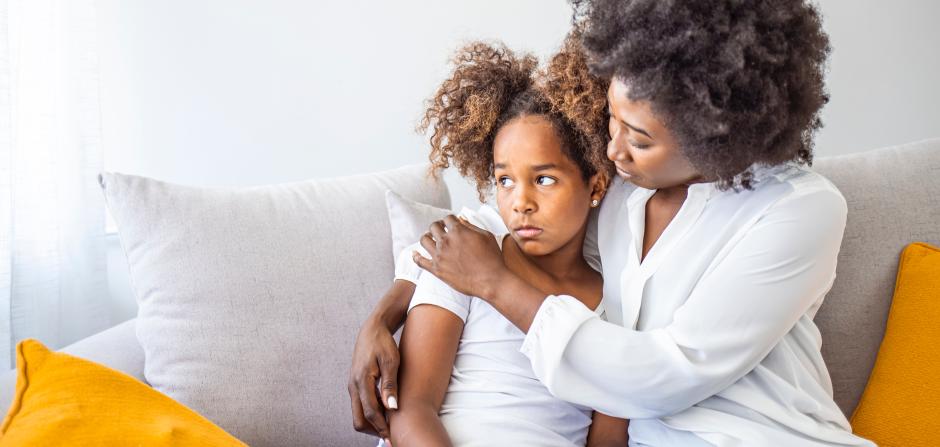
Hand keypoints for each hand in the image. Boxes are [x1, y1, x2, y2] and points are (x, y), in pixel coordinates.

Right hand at [348, 316, 399, 439]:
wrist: (372, 330)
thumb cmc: (383, 344)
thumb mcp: (391, 361)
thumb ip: (390, 384)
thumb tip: (392, 407)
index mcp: (361, 380)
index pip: (370, 412)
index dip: (381, 427)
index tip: (392, 437)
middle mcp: (353, 386)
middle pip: (359, 419)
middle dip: (374, 430)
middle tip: (391, 435)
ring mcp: (352, 386)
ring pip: (358, 414)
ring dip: (373, 423)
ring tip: (391, 425)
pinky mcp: (355, 386)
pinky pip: (360, 406)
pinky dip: (371, 413)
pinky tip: (386, 412)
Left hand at [413, 215, 506, 298]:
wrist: (491, 281)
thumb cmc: (492, 259)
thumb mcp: (486, 236)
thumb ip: (471, 226)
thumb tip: (461, 219)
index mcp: (458, 231)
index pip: (447, 218)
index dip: (449, 220)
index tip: (450, 223)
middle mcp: (446, 241)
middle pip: (433, 226)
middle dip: (437, 226)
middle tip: (440, 230)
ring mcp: (440, 256)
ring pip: (424, 240)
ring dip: (427, 237)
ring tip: (431, 239)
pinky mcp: (437, 270)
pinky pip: (419, 261)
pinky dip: (415, 256)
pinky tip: (415, 254)